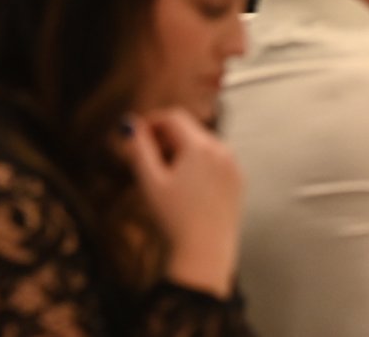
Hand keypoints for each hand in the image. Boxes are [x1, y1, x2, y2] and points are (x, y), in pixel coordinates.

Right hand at [121, 108, 240, 296]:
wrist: (205, 252)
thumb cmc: (175, 218)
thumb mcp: (150, 181)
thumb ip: (139, 147)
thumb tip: (131, 124)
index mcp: (201, 147)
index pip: (173, 117)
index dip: (152, 121)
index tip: (137, 134)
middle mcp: (222, 150)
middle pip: (188, 129)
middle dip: (166, 136)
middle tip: (146, 156)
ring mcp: (233, 166)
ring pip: (201, 144)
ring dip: (181, 149)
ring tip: (164, 175)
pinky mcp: (237, 181)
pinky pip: (214, 160)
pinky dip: (197, 162)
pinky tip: (184, 186)